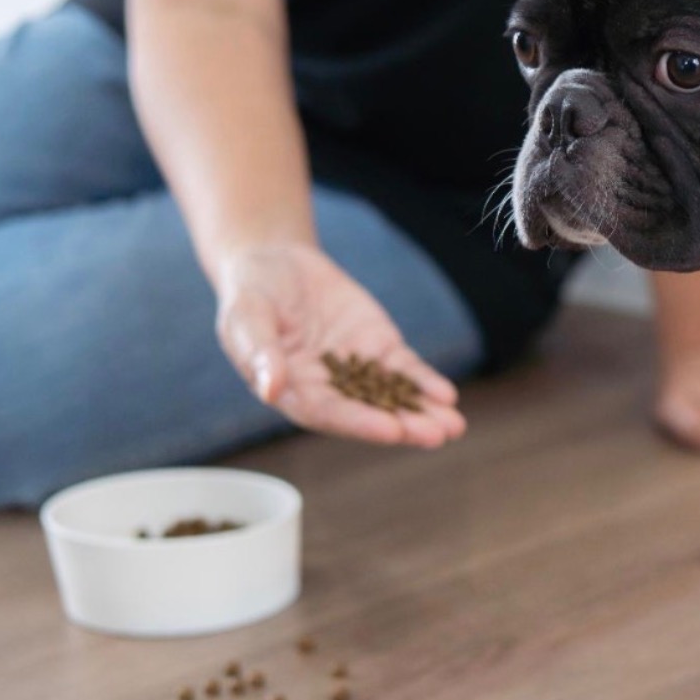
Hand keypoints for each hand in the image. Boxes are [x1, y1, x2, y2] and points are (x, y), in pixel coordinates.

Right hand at [215, 241, 466, 446]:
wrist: (274, 263)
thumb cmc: (250, 294)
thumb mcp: (246, 318)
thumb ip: (260, 353)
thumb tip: (271, 389)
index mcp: (293, 391)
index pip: (330, 413)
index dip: (360, 422)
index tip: (392, 431)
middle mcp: (328, 388)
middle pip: (369, 412)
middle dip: (404, 425)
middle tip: (437, 436)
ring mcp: (356, 368)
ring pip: (393, 396)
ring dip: (423, 412)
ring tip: (454, 426)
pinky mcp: (376, 346)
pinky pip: (404, 368)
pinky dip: (425, 382)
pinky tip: (447, 396)